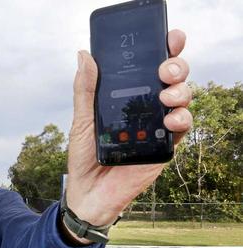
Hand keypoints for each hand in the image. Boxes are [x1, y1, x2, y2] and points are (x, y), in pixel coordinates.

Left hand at [65, 29, 191, 237]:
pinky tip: (170, 120)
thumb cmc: (84, 156)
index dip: (165, 50)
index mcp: (127, 97)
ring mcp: (157, 127)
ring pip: (182, 99)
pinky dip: (181, 120)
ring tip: (165, 95)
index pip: (150, 68)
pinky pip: (182, 128)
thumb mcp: (81, 119)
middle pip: (172, 79)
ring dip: (180, 91)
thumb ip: (85, 90)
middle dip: (175, 67)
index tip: (170, 38)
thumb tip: (84, 56)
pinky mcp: (163, 148)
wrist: (88, 192)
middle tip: (165, 69)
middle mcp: (145, 108)